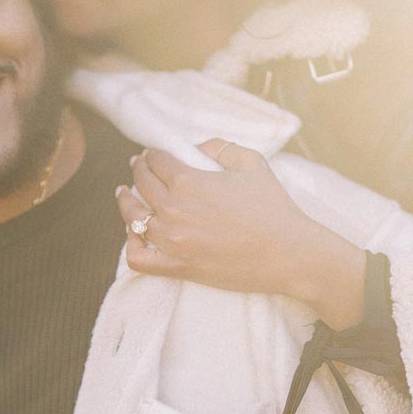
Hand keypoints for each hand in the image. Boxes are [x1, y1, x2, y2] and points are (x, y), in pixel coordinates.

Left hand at [115, 139, 366, 328]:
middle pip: (142, 184)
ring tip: (125, 194)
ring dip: (126, 202)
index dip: (152, 153)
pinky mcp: (177, 266)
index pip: (156, 160)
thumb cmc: (273, 207)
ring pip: (133, 218)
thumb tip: (194, 148)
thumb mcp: (251, 162)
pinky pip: (138, 258)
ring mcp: (172, 240)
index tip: (152, 153)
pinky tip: (133, 235)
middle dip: (138, 170)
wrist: (287, 253)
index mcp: (188, 180)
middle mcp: (173, 209)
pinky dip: (131, 245)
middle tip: (138, 167)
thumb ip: (219, 147)